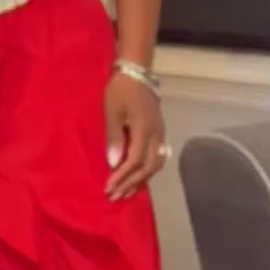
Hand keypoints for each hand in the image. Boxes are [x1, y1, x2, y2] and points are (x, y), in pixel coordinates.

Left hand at [103, 72, 168, 200]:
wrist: (136, 72)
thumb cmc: (120, 91)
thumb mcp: (112, 112)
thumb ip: (114, 138)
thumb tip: (114, 164)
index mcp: (144, 130)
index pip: (135, 161)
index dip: (122, 177)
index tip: (108, 188)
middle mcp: (156, 135)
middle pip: (148, 167)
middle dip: (132, 183)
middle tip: (116, 196)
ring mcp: (160, 134)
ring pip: (156, 164)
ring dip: (141, 180)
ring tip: (127, 192)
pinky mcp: (159, 132)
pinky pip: (157, 157)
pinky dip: (147, 170)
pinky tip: (138, 177)